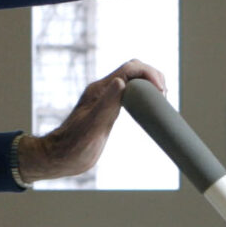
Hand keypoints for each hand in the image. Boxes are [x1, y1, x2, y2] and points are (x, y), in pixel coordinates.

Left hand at [20, 58, 168, 181]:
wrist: (61, 158)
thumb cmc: (74, 146)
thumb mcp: (93, 126)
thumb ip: (107, 103)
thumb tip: (121, 81)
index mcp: (99, 90)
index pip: (130, 69)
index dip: (149, 74)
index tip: (161, 91)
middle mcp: (103, 91)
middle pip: (133, 70)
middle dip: (152, 76)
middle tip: (164, 96)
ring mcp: (106, 100)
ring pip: (132, 82)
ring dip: (149, 86)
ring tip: (162, 101)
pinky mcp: (108, 111)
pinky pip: (129, 95)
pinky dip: (144, 97)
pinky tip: (150, 111)